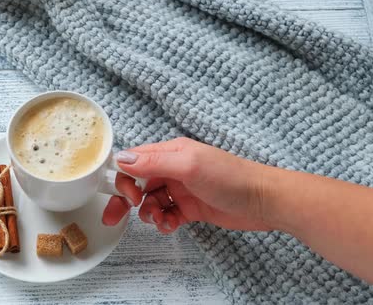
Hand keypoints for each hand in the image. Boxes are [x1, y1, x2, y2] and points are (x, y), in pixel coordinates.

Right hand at [102, 137, 271, 233]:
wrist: (263, 201)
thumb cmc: (231, 177)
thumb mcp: (189, 166)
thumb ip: (154, 162)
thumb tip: (121, 159)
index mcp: (170, 153)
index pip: (134, 161)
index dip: (123, 178)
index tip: (125, 195)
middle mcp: (173, 169)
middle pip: (137, 183)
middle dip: (124, 200)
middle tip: (114, 217)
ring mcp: (181, 189)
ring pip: (150, 201)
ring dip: (148, 213)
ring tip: (160, 220)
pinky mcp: (190, 207)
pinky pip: (166, 215)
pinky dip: (163, 222)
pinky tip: (171, 225)